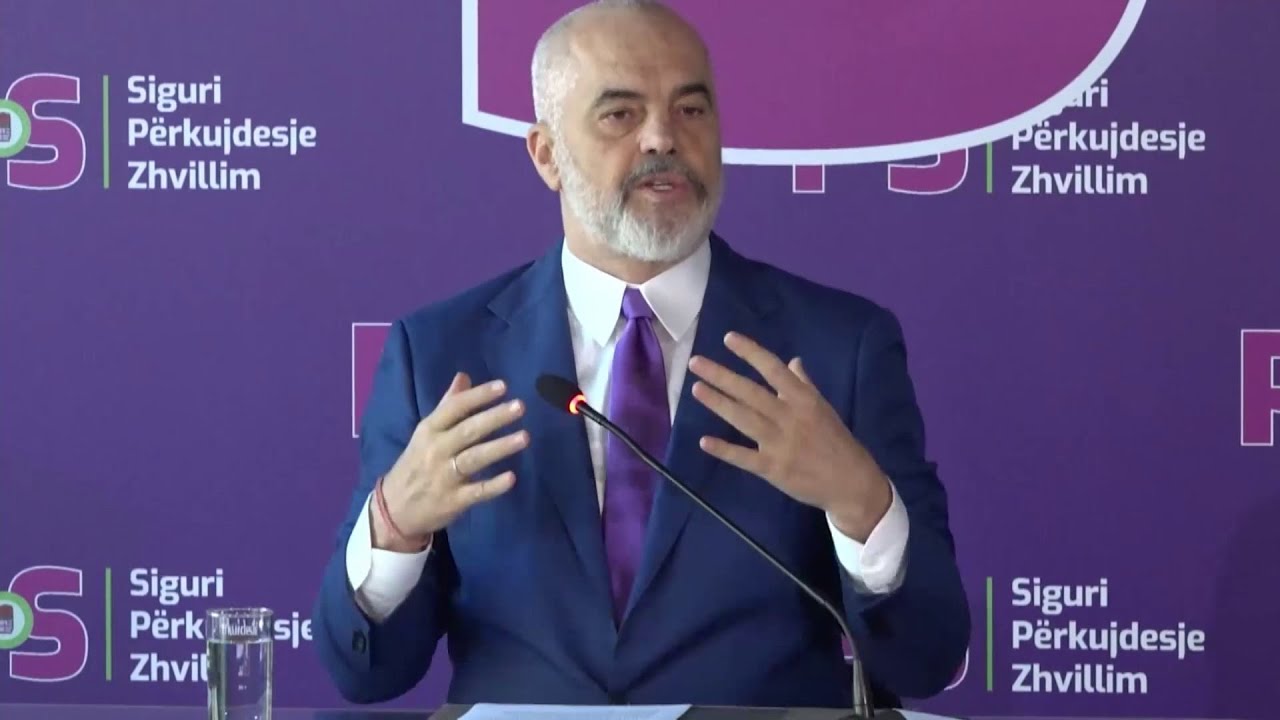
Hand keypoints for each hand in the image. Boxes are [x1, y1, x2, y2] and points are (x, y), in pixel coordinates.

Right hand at [374, 372, 527, 549]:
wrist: (394, 509)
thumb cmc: (416, 464)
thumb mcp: (426, 433)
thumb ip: (448, 405)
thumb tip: (464, 377)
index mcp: (429, 430)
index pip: (454, 408)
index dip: (478, 396)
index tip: (503, 386)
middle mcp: (436, 450)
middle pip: (468, 431)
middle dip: (494, 417)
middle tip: (520, 407)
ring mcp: (445, 477)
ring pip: (474, 458)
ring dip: (500, 447)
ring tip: (524, 437)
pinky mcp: (453, 501)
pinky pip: (476, 492)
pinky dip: (494, 486)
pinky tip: (512, 478)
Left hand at [688, 332, 891, 541]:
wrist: (851, 482)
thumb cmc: (836, 441)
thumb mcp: (823, 408)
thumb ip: (804, 385)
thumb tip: (793, 361)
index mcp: (804, 399)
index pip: (773, 369)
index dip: (750, 352)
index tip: (728, 339)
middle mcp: (789, 417)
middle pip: (750, 392)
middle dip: (721, 376)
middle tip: (695, 363)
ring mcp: (780, 443)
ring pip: (743, 419)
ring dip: (718, 403)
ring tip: (696, 389)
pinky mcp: (773, 469)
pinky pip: (744, 458)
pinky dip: (725, 450)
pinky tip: (705, 441)